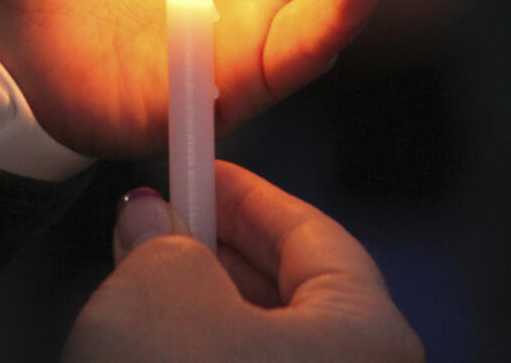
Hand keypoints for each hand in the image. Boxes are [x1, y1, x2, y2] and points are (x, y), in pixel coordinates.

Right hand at [61, 162, 422, 362]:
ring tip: (140, 282)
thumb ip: (161, 241)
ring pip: (269, 352)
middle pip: (298, 298)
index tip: (200, 167)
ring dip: (207, 311)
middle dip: (221, 252)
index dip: (248, 195)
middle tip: (160, 222)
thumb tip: (152, 221)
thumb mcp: (156, 294)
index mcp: (369, 339)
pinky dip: (206, 359)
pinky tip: (154, 350)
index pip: (314, 237)